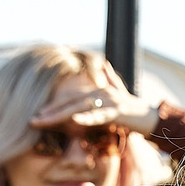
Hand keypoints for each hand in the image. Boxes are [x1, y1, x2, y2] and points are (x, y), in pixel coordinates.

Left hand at [30, 90, 162, 134]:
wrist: (153, 118)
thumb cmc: (133, 111)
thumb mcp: (119, 95)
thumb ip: (110, 79)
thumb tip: (104, 64)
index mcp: (97, 92)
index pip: (70, 100)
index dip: (52, 106)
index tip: (36, 115)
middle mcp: (101, 93)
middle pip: (70, 103)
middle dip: (49, 112)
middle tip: (32, 120)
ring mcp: (109, 101)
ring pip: (79, 108)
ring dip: (59, 115)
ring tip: (43, 120)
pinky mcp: (118, 111)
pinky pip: (99, 115)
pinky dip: (86, 118)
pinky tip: (73, 121)